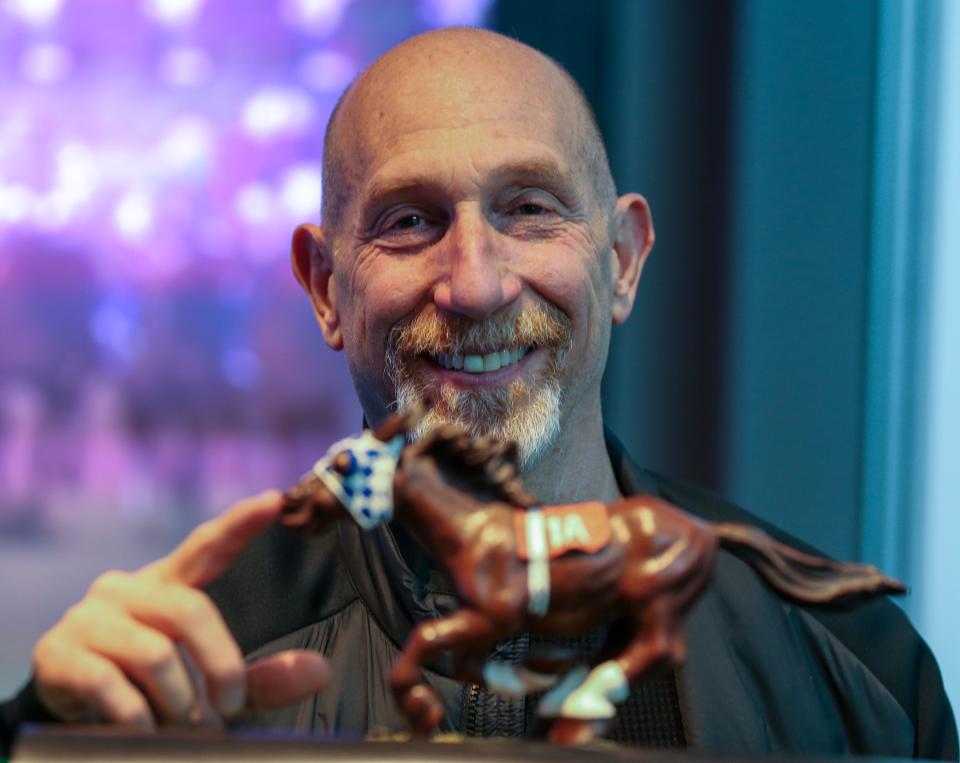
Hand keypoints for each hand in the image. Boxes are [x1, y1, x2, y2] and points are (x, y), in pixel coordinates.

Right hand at [31, 490, 328, 728]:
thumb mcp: (210, 683)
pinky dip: (137, 717)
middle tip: (229, 706)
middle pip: (190, 611)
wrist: (69, 714)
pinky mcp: (58, 654)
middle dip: (220, 663)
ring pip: (154, 653)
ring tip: (181, 726)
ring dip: (178, 701)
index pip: (206, 546)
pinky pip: (110, 684)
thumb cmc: (154, 689)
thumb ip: (261, 678)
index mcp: (168, 585)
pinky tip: (142, 730)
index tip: (275, 501)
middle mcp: (126, 589)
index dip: (239, 523)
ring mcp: (88, 618)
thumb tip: (320, 671)